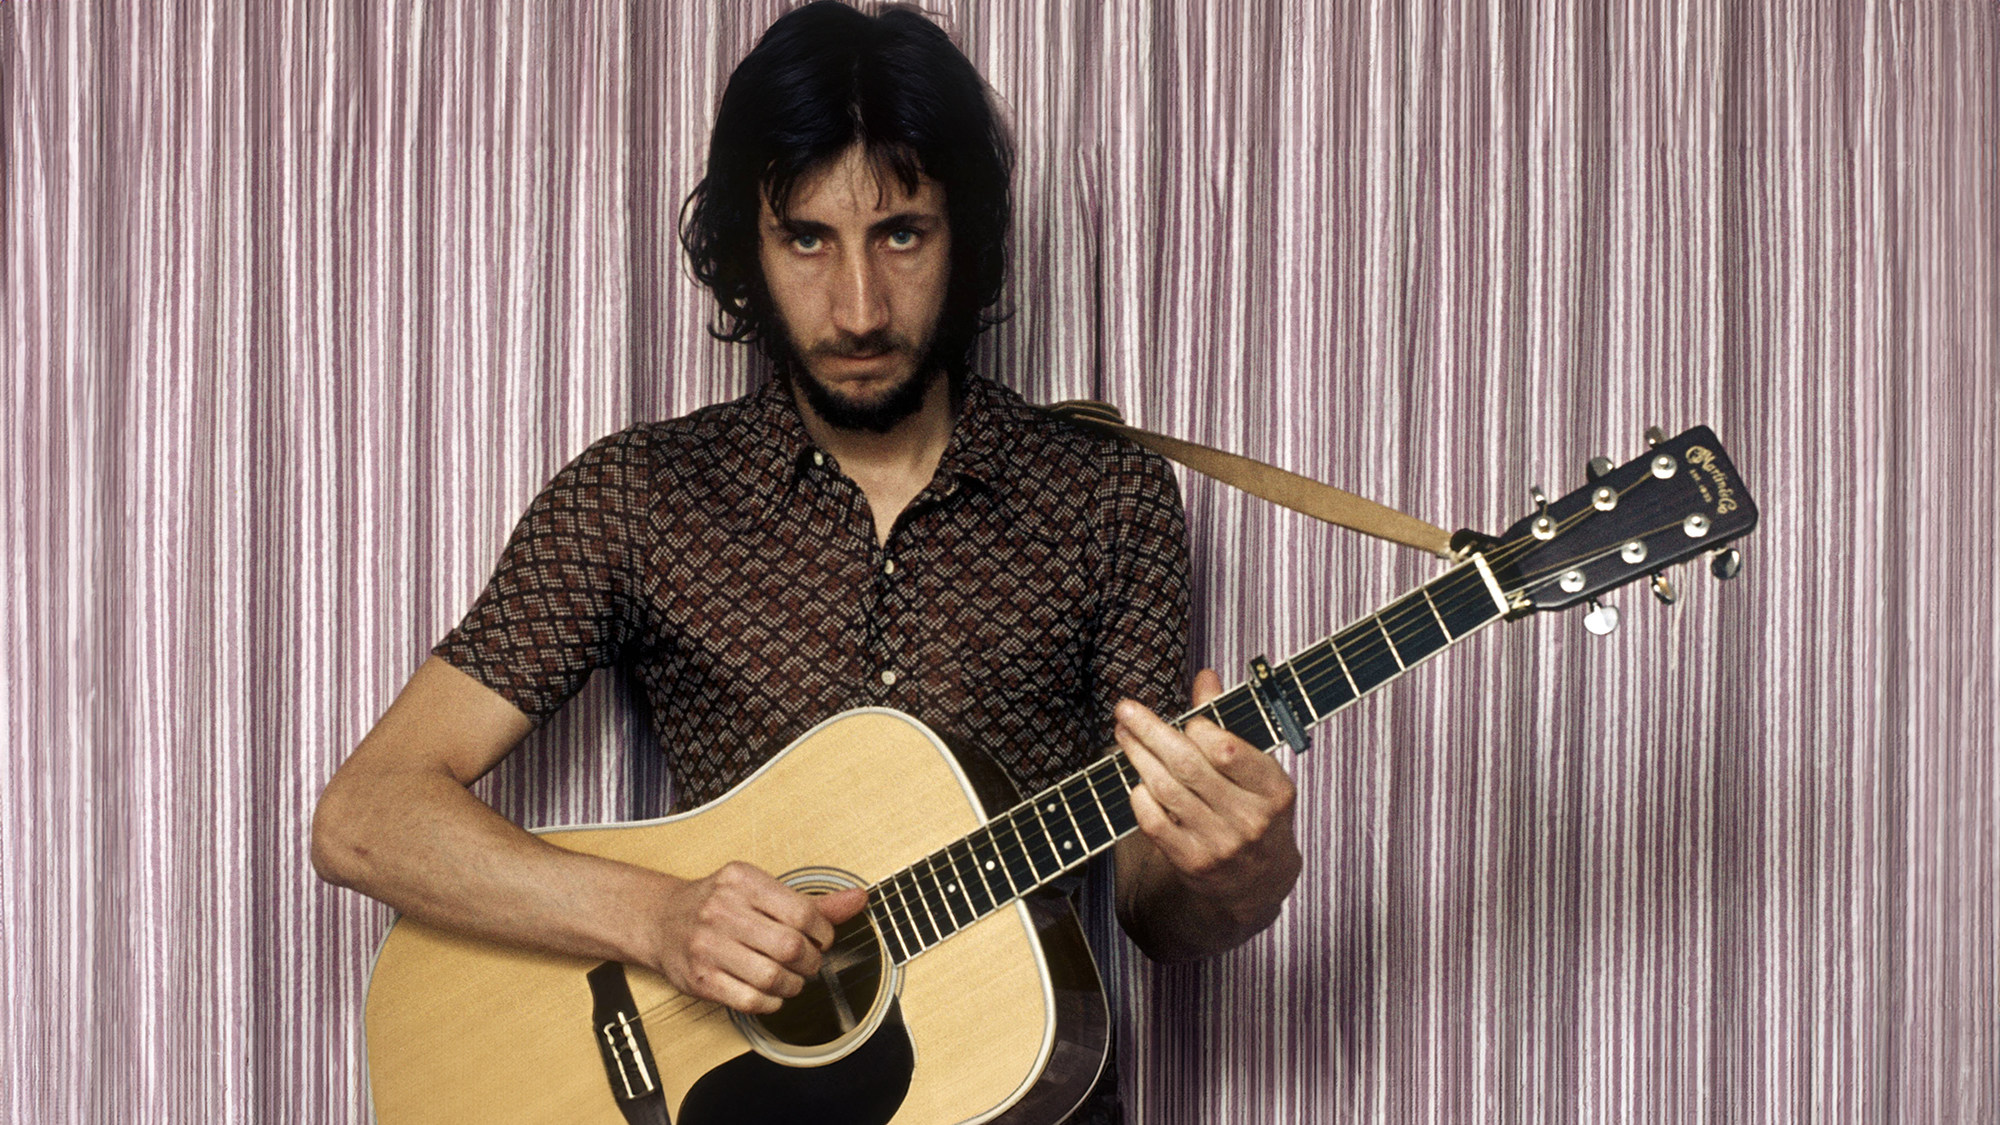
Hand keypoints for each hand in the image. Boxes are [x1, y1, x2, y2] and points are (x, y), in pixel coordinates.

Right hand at [645, 861, 867, 1014]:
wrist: (661, 920)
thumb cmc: (719, 904)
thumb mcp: (761, 891)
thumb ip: (812, 901)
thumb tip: (859, 899)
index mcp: (743, 880)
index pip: (802, 912)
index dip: (823, 934)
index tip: (822, 940)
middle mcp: (722, 909)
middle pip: (790, 947)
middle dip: (810, 962)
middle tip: (809, 963)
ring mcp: (707, 945)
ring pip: (772, 977)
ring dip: (793, 985)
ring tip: (792, 980)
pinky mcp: (700, 978)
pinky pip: (749, 1000)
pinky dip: (771, 1002)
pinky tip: (771, 994)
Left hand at [1114, 669, 1301, 919]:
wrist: (1258, 881)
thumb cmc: (1256, 810)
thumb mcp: (1257, 770)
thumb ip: (1229, 724)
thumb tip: (1205, 677)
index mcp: (1274, 790)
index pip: (1227, 750)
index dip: (1199, 728)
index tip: (1185, 719)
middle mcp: (1249, 819)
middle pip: (1188, 766)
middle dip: (1151, 732)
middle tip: (1126, 710)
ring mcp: (1220, 845)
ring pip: (1167, 791)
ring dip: (1138, 758)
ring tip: (1123, 736)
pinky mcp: (1192, 864)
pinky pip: (1154, 824)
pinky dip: (1140, 797)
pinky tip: (1135, 780)